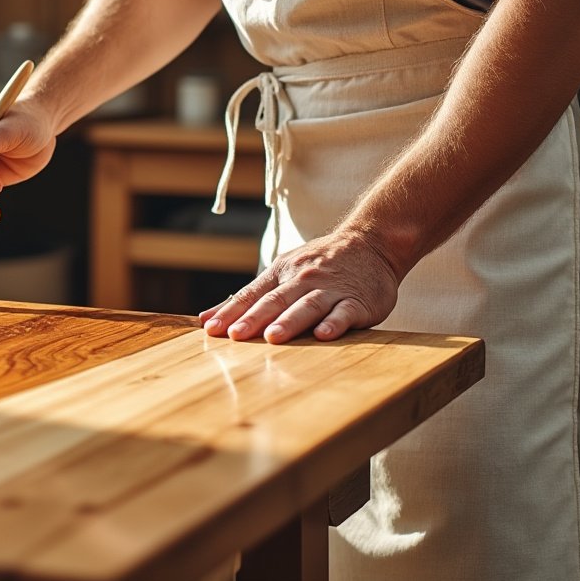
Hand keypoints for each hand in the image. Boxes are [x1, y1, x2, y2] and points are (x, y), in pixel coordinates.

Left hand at [199, 228, 401, 343]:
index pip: (251, 294)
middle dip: (254, 318)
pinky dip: (334, 322)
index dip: (231, 312)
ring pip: (308, 305)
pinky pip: (345, 312)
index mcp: (281, 273)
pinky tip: (324, 335)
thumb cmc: (319, 264)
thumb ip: (248, 297)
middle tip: (234, 336)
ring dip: (289, 321)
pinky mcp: (358, 301)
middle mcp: (303, 279)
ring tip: (273, 337)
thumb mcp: (282, 271)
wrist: (372, 243)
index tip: (210, 329)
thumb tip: (206, 318)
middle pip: (275, 300)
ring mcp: (331, 289)